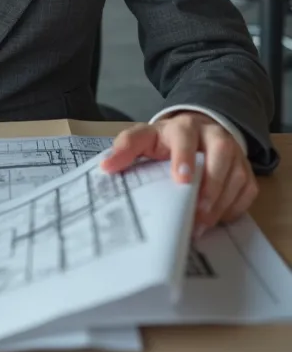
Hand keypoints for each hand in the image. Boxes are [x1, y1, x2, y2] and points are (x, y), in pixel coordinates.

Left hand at [100, 113, 257, 237]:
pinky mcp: (245, 170)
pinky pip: (247, 189)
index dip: (183, 156)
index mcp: (183, 127)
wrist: (197, 134)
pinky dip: (234, 207)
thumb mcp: (144, 139)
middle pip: (219, 153)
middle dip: (210, 184)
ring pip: (236, 174)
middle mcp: (212, 135)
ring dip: (220, 202)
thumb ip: (125, 149)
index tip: (180, 179)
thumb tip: (105, 167)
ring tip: (201, 224)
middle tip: (196, 212)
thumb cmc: (167, 142)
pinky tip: (216, 219)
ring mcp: (233, 152)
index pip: (184, 136)